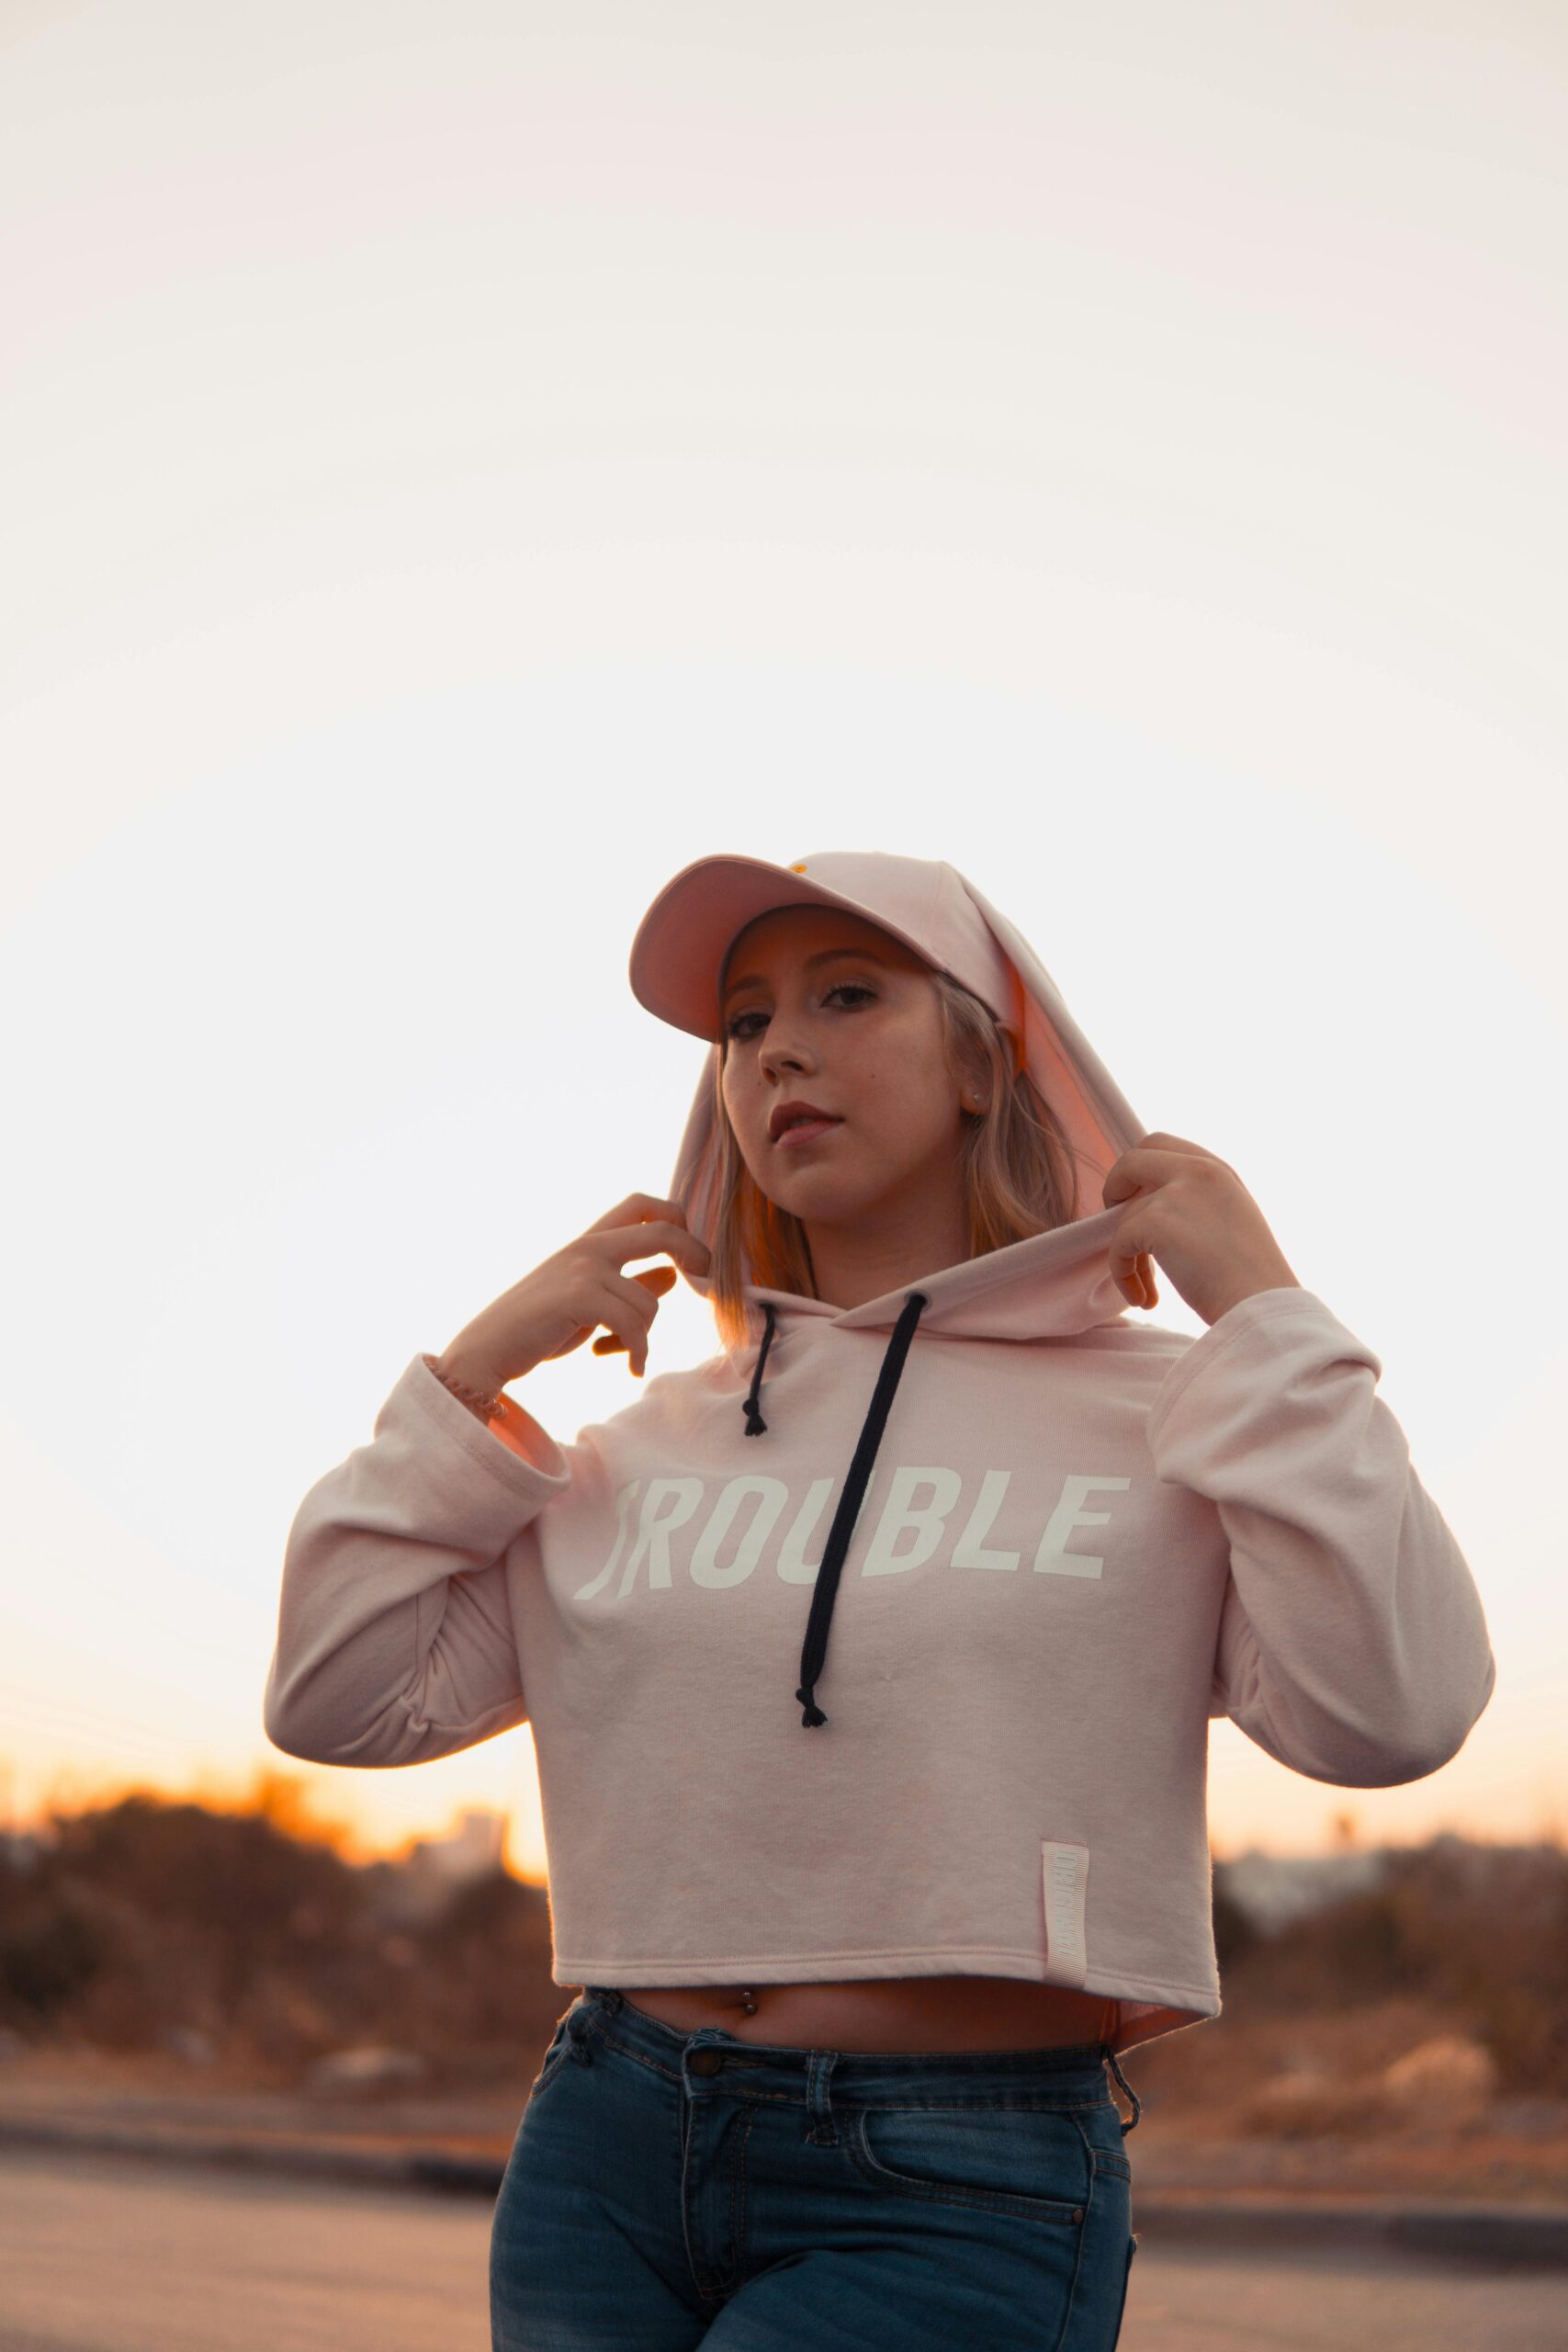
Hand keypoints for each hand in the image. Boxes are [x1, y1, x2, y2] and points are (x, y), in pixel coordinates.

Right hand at [442, 1193, 710, 1384]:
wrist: (488, 1350)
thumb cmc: (538, 1327)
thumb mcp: (589, 1299)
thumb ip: (629, 1282)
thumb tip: (673, 1275)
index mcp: (590, 1241)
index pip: (642, 1205)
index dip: (677, 1220)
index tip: (693, 1255)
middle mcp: (588, 1247)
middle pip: (661, 1231)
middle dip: (695, 1253)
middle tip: (706, 1280)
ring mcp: (583, 1269)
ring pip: (649, 1301)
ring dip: (646, 1336)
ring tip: (626, 1354)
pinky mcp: (578, 1297)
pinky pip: (633, 1325)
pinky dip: (637, 1352)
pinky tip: (629, 1366)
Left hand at [1101, 1132, 1300, 1326]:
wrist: (1263, 1305)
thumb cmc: (1252, 1280)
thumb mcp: (1232, 1221)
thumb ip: (1198, 1203)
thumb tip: (1154, 1211)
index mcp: (1218, 1170)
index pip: (1161, 1144)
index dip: (1139, 1171)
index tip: (1138, 1200)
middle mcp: (1198, 1171)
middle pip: (1133, 1159)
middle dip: (1115, 1187)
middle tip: (1119, 1225)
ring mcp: (1176, 1192)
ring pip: (1126, 1217)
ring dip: (1128, 1257)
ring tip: (1147, 1293)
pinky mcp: (1156, 1220)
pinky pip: (1118, 1245)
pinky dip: (1123, 1274)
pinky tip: (1143, 1299)